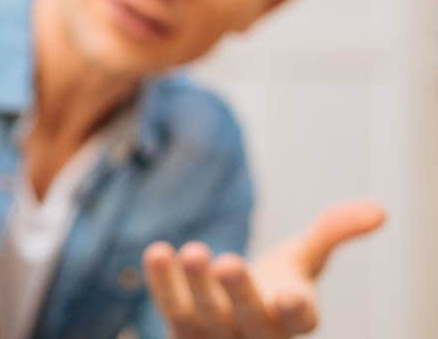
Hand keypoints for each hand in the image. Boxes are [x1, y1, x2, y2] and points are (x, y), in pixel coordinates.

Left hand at [143, 200, 385, 337]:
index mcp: (295, 320)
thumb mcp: (305, 257)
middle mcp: (257, 335)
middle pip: (249, 321)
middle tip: (227, 261)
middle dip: (239, 294)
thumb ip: (334, 231)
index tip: (291, 295)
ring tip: (193, 250)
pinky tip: (158, 251)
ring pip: (202, 318)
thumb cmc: (276, 283)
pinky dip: (162, 284)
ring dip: (194, 287)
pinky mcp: (181, 331)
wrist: (232, 310)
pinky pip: (169, 310)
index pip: (299, 322)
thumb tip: (378, 210)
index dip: (295, 311)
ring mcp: (216, 337)